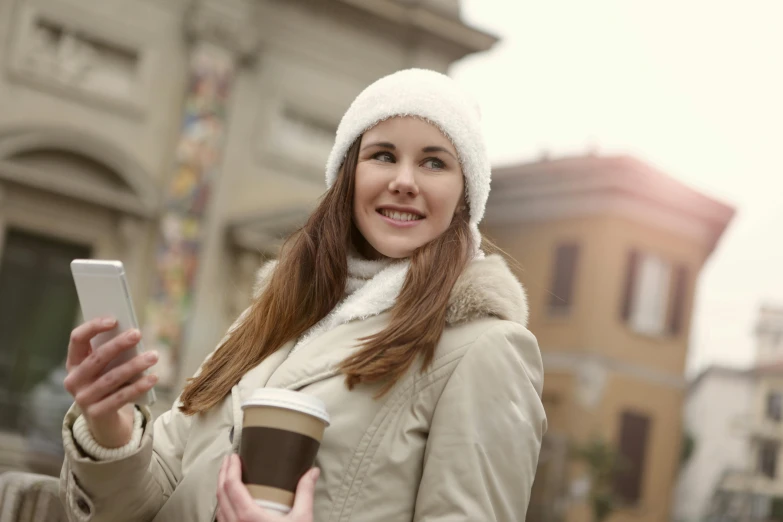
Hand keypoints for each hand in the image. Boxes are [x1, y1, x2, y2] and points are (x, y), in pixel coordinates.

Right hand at [63, 317, 157, 447]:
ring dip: (134, 365)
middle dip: (118, 344)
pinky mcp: (96, 413)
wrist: (104, 421)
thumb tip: (132, 335)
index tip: (114, 320)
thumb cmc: (108, 384)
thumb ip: (112, 353)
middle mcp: (73, 380)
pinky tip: (153, 377)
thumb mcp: (105, 368)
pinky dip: (139, 386)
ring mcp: (83, 398)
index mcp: (73, 362)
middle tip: (137, 333)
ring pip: (111, 378)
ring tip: (154, 356)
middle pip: (96, 358)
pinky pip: (121, 397)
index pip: (77, 339)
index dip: (93, 327)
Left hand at [217, 454, 318, 521]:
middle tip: (230, 460)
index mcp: (248, 516)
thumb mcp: (302, 519)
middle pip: (221, 493)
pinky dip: (223, 506)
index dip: (230, 469)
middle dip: (223, 474)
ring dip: (221, 489)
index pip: (231, 486)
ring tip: (228, 477)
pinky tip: (231, 503)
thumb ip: (305, 492)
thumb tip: (312, 472)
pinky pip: (222, 520)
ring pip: (219, 507)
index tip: (234, 456)